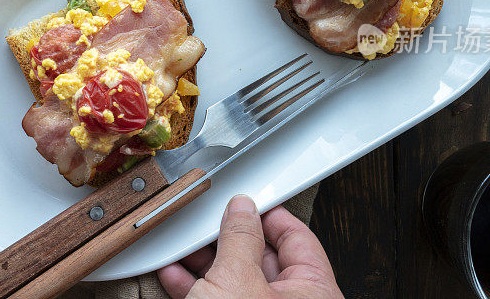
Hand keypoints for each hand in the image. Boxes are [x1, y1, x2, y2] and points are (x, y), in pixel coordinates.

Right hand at [158, 195, 343, 298]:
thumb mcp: (236, 282)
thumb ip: (239, 239)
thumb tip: (242, 209)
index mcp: (314, 293)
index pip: (297, 238)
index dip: (268, 215)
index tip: (245, 199)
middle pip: (263, 260)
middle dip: (230, 239)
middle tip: (208, 221)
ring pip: (237, 283)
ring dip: (207, 264)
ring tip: (183, 247)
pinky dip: (197, 289)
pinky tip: (176, 276)